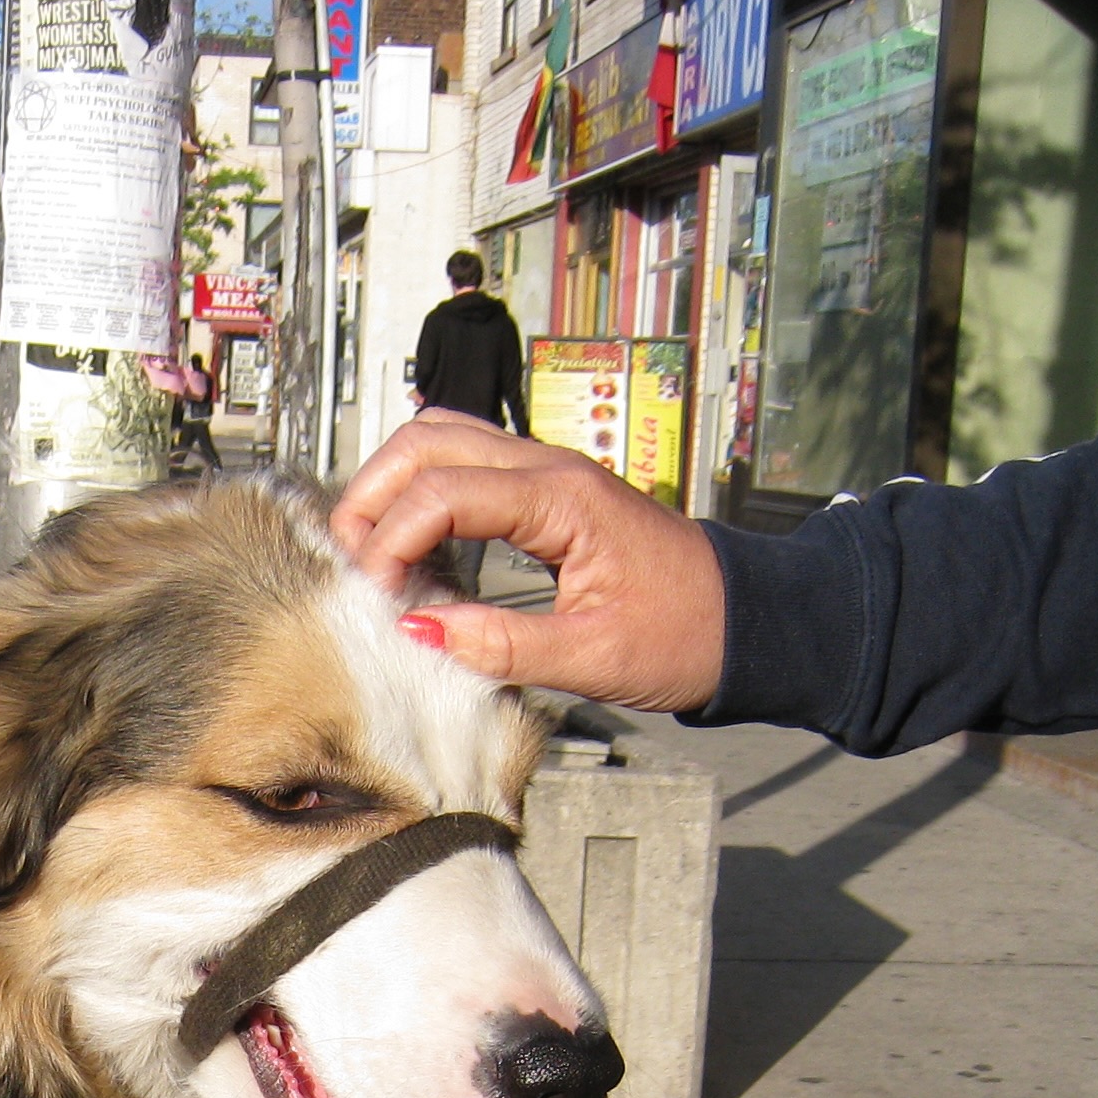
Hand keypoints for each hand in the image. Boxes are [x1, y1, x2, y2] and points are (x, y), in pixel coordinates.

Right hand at [331, 412, 727, 712]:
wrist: (746, 621)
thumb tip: (419, 634)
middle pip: (427, 440)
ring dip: (395, 486)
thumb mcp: (593, 658)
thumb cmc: (687, 633)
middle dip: (374, 494)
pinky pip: (468, 468)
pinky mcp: (547, 494)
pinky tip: (417, 550)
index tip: (373, 596)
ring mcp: (548, 474)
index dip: (390, 539)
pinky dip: (426, 495)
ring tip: (374, 553)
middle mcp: (550, 470)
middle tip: (351, 562)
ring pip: (443, 440)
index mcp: (562, 500)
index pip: (443, 491)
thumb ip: (501, 645)